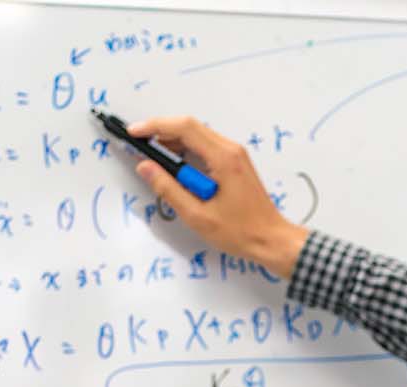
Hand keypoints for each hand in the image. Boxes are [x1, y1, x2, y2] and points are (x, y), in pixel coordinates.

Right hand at [128, 116, 309, 278]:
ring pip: (198, 136)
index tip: (135, 132)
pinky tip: (174, 165)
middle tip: (138, 142)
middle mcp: (231, 150)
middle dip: (161, 131)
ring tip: (152, 156)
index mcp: (223, 158)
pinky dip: (186, 150)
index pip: (184, 128)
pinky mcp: (235, 163)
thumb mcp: (197, 215)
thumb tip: (145, 167)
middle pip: (190, 127)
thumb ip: (168, 189)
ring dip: (173, 141)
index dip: (155, 126)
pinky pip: (206, 147)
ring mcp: (235, 155)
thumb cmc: (240, 232)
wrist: (272, 240)